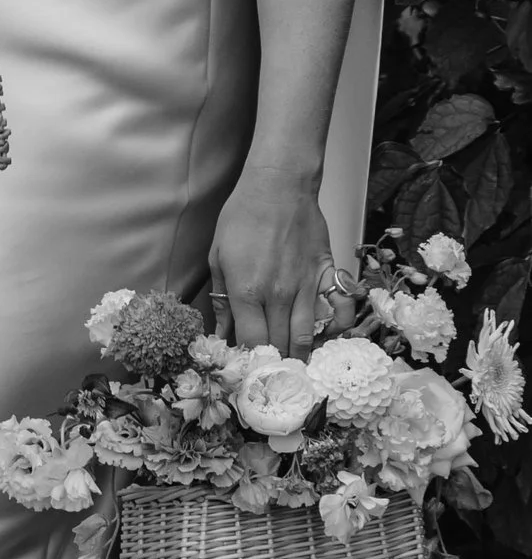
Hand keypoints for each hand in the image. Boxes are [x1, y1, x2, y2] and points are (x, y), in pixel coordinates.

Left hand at [210, 162, 337, 357]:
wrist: (279, 187)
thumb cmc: (242, 217)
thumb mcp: (218, 258)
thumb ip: (222, 300)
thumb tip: (222, 332)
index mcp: (247, 292)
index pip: (252, 343)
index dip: (250, 361)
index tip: (246, 367)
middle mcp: (279, 295)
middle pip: (280, 345)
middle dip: (273, 363)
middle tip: (268, 371)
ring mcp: (307, 287)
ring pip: (307, 336)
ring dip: (300, 355)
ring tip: (292, 365)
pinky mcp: (328, 275)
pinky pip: (340, 311)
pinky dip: (336, 329)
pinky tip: (326, 335)